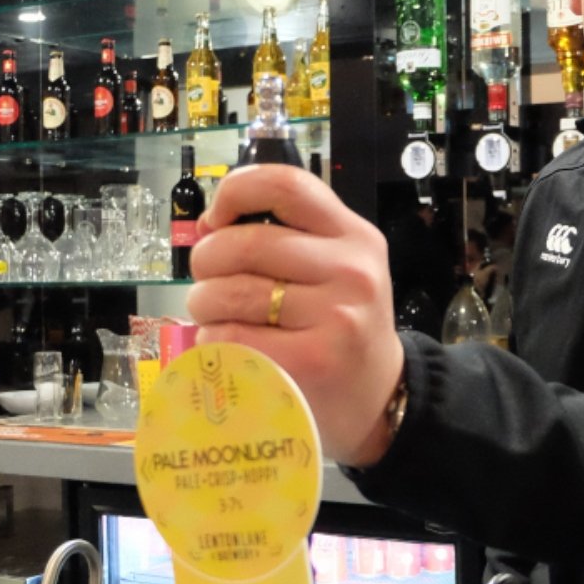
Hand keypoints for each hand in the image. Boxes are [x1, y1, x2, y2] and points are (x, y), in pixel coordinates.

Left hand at [186, 163, 403, 466]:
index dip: (235, 192)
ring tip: (216, 315)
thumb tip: (211, 224)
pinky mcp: (310, 362)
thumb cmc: (342, 326)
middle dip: (206, 261)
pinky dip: (213, 340)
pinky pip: (230, 337)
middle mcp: (351, 271)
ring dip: (204, 303)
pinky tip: (229, 346)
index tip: (216, 219)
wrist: (380, 397)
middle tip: (209, 281)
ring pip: (229, 292)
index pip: (285, 186)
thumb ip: (288, 237)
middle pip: (244, 243)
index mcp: (355, 236)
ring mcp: (335, 318)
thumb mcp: (336, 267)